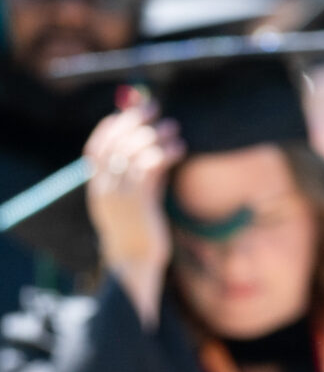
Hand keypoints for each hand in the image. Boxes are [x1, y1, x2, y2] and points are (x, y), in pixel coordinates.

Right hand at [83, 90, 181, 326]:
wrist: (135, 263)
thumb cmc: (140, 235)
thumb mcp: (139, 203)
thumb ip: (144, 181)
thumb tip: (158, 157)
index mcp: (97, 188)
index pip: (96, 148)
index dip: (110, 127)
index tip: (127, 112)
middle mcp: (103, 187)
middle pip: (114, 144)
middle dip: (133, 122)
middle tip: (154, 107)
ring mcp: (118, 194)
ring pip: (131, 152)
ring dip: (153, 135)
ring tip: (173, 128)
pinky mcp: (138, 201)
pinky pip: (149, 167)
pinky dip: (164, 152)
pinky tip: (179, 148)